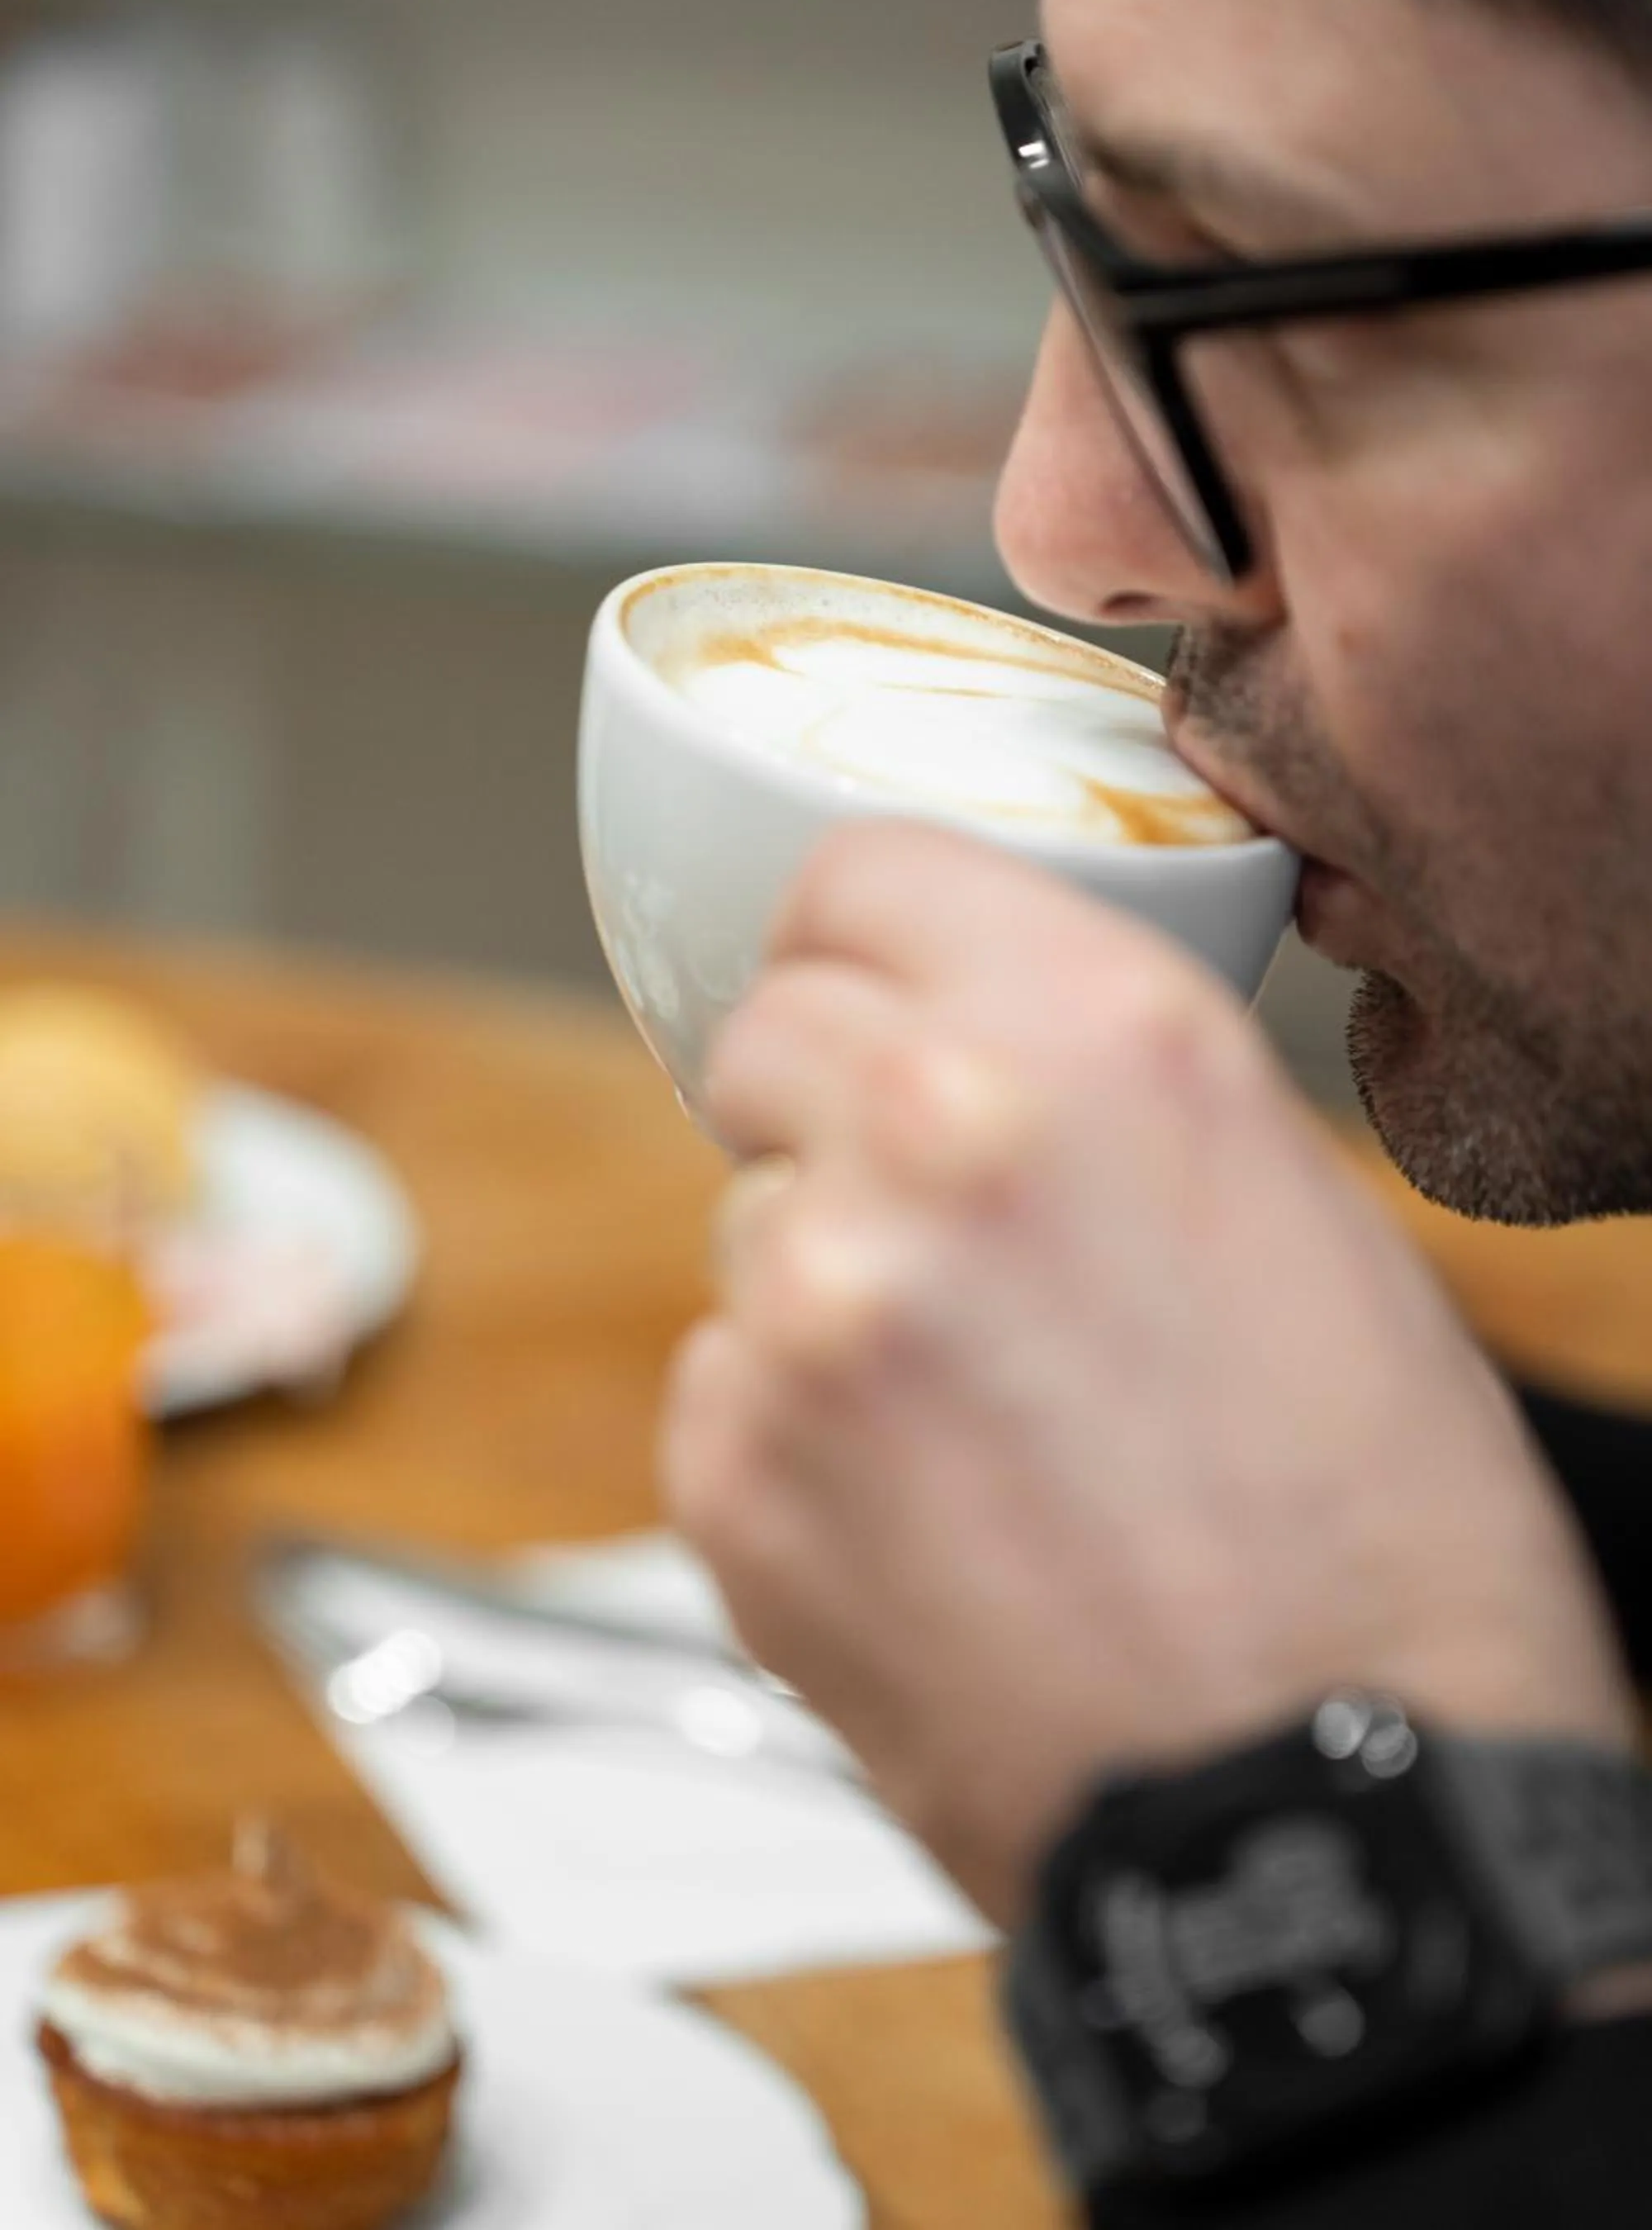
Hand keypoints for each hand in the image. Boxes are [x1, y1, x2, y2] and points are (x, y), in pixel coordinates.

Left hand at [663, 822, 1633, 1926]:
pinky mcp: (731, 1475)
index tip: (866, 990)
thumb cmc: (1377, 1545)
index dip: (861, 940)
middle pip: (766, 1037)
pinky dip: (792, 1439)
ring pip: (745, 1225)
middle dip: (828, 1108)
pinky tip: (926, 1523)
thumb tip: (984, 1062)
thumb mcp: (1296, 1217)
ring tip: (970, 1419)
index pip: (855, 872)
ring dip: (823, 1287)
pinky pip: (720, 1388)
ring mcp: (811, 1308)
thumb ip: (1102, 1094)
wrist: (1336, 1825)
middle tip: (928, 1225)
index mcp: (1101, 1036)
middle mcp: (934, 1136)